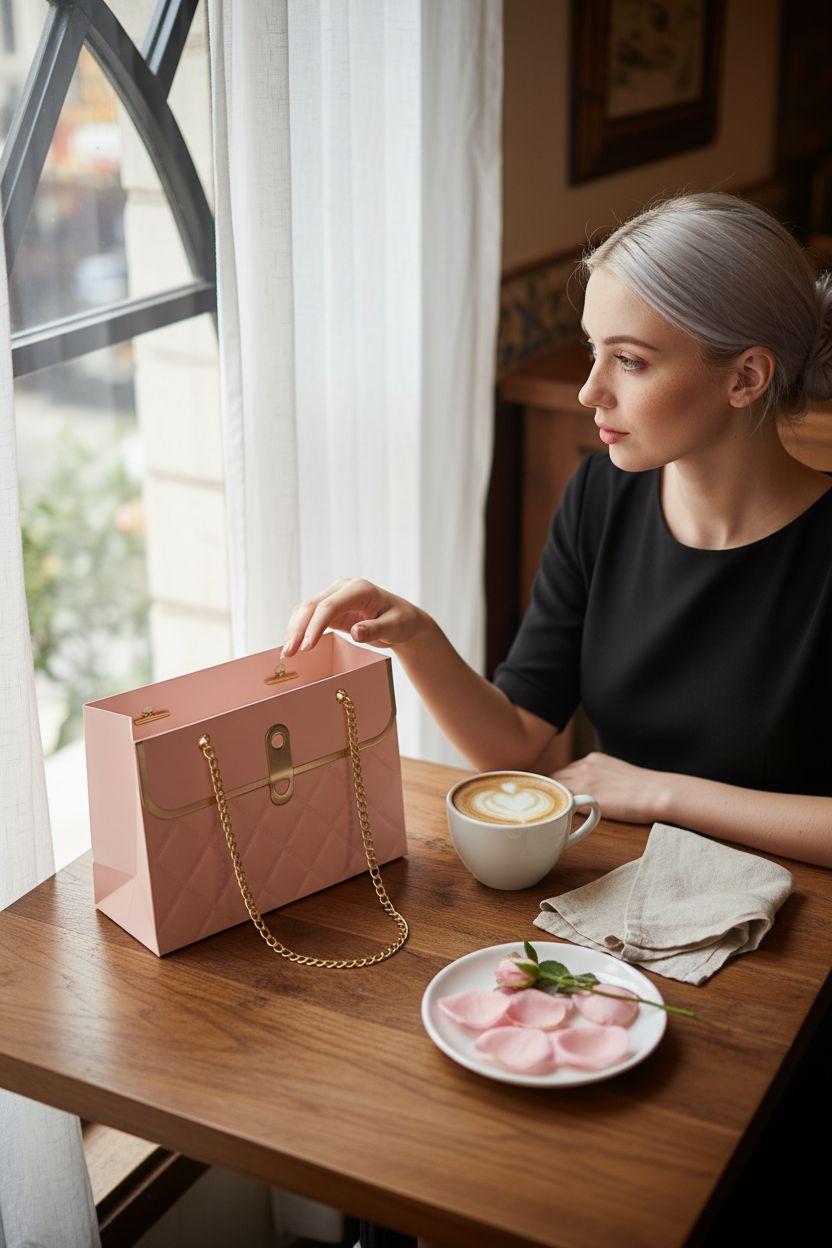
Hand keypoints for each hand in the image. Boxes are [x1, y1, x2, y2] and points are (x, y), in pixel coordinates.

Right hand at [282, 577, 426, 656]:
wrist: (403, 619)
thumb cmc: (401, 621)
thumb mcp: (394, 627)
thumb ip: (375, 629)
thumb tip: (356, 632)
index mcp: (359, 589)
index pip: (330, 606)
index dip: (315, 625)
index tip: (307, 646)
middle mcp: (343, 588)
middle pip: (312, 606)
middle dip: (298, 629)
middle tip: (289, 654)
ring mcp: (334, 596)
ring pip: (306, 610)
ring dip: (294, 630)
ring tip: (287, 653)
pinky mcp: (330, 608)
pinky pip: (309, 617)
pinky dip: (299, 630)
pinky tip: (293, 646)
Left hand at [552, 752, 668, 824]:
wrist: (657, 792)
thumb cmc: (644, 788)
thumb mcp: (617, 773)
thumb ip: (600, 778)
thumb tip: (591, 792)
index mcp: (593, 759)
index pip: (564, 771)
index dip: (558, 784)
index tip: (555, 795)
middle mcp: (585, 765)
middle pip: (555, 778)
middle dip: (551, 791)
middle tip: (549, 806)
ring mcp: (584, 779)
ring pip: (555, 788)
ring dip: (553, 799)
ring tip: (552, 813)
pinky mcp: (586, 796)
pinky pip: (564, 801)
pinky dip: (559, 809)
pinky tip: (560, 819)